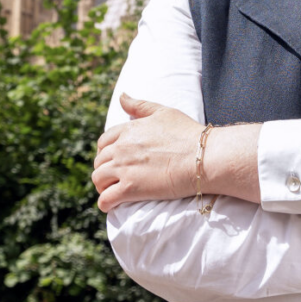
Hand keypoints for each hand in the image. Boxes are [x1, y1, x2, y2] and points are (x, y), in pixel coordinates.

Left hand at [92, 93, 201, 212]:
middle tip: (114, 177)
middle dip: (104, 169)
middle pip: (99, 161)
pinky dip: (105, 203)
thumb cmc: (187, 133)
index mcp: (128, 129)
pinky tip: (110, 205)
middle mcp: (121, 147)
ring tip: (111, 191)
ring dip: (102, 186)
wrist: (202, 157)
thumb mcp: (163, 112)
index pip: (103, 142)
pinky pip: (106, 199)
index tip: (113, 159)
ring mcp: (124, 168)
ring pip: (98, 179)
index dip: (105, 152)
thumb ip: (139, 106)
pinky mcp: (130, 188)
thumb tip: (121, 96)